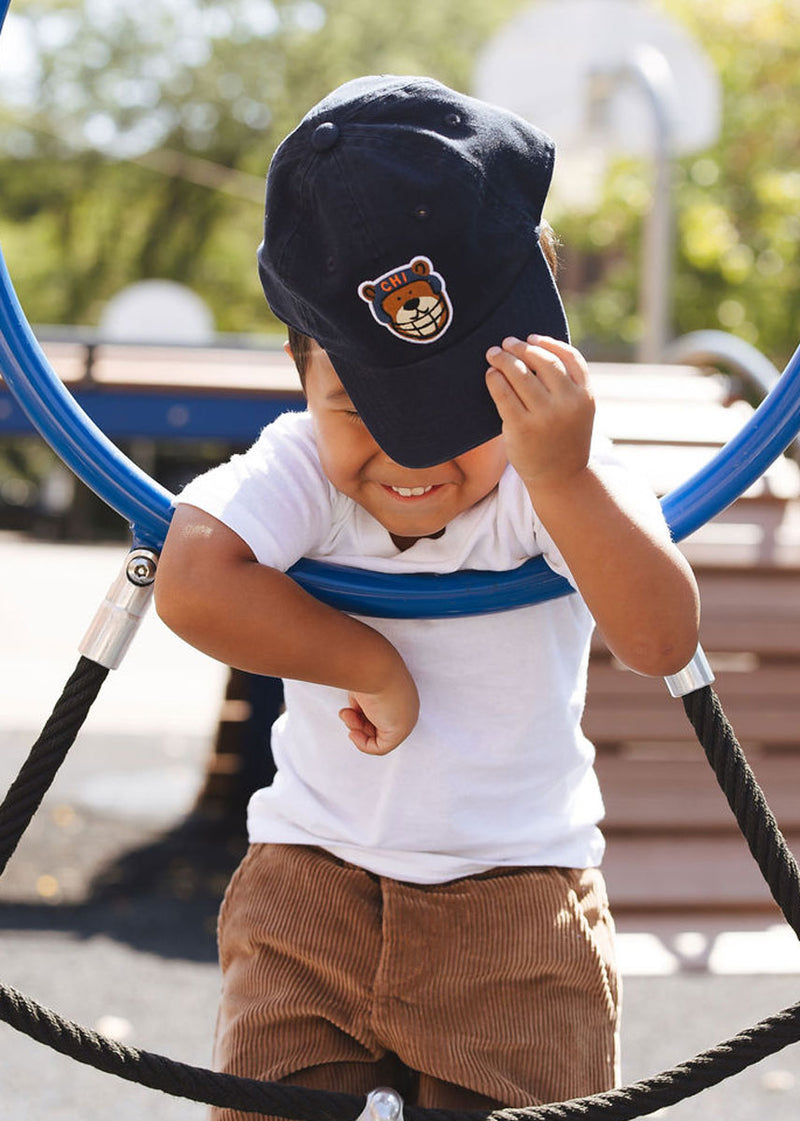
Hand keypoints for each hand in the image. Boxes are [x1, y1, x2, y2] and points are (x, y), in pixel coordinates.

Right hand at [338, 664, 419, 754]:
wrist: (375, 665)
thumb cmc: (368, 666)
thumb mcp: (364, 684)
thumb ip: (363, 700)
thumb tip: (355, 711)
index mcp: (402, 691)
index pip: (383, 711)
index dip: (363, 713)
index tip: (351, 707)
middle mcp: (407, 705)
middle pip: (381, 724)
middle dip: (359, 721)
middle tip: (347, 712)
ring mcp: (406, 719)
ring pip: (380, 736)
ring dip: (358, 729)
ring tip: (349, 715)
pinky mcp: (399, 731)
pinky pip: (381, 748)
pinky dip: (363, 744)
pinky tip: (353, 732)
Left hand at [485, 335, 594, 491]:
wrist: (560, 479)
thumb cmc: (563, 439)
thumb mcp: (578, 411)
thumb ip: (566, 385)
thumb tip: (535, 349)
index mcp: (585, 396)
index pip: (569, 357)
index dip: (548, 343)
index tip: (532, 337)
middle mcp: (568, 403)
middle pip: (542, 361)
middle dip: (521, 348)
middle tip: (506, 343)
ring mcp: (545, 415)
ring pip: (520, 374)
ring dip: (504, 359)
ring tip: (494, 355)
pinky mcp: (522, 427)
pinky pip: (503, 393)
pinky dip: (495, 379)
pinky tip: (491, 374)